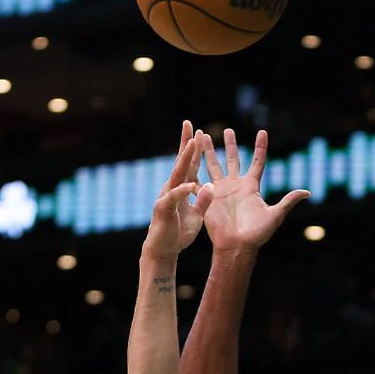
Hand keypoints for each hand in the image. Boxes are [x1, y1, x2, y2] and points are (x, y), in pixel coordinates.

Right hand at [142, 122, 214, 259]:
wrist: (164, 250)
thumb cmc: (179, 231)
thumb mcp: (197, 216)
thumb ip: (204, 201)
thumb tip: (211, 186)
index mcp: (183, 187)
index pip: (189, 164)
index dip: (194, 148)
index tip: (199, 131)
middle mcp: (174, 188)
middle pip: (181, 162)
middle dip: (186, 144)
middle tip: (189, 124)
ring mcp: (167, 196)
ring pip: (177, 174)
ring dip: (184, 159)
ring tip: (191, 144)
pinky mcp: (163, 209)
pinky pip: (174, 197)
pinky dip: (182, 191)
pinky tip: (190, 184)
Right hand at [197, 128, 310, 250]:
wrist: (237, 246)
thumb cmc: (257, 233)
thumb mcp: (276, 215)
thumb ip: (288, 201)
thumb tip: (308, 192)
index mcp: (251, 186)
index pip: (257, 162)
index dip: (260, 147)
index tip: (262, 132)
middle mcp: (235, 185)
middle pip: (232, 159)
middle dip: (230, 144)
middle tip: (227, 130)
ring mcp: (220, 190)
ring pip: (213, 165)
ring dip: (208, 151)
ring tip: (203, 135)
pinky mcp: (208, 197)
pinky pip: (198, 180)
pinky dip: (193, 168)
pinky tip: (187, 156)